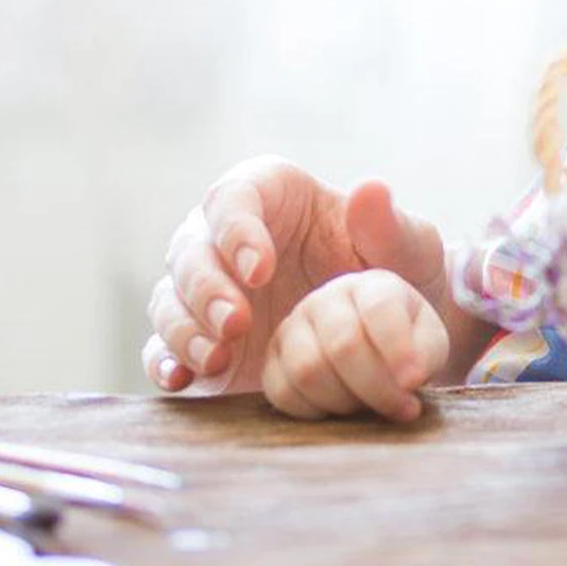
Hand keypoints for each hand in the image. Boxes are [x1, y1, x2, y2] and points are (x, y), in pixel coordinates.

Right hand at [141, 158, 447, 395]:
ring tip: (220, 354)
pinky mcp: (198, 339)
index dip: (238, 231)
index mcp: (271, 193)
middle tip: (239, 323)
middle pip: (191, 250)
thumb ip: (386, 222)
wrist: (388, 329)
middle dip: (208, 287)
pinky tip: (182, 378)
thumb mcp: (405, 245)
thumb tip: (370, 189)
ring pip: (170, 299)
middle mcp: (225, 236)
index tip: (262, 268)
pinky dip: (165, 361)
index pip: (234, 198)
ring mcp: (207, 289)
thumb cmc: (395, 267)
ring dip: (187, 327)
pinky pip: (162, 347)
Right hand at [262, 270, 449, 421]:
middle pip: (343, 344)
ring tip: (369, 407)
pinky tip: (339, 412)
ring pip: (308, 369)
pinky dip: (314, 412)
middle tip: (401, 408)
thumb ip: (427, 352)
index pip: (380, 308)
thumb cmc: (408, 346)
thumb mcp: (431, 342)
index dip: (397, 349)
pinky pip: (281, 392)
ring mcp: (295, 326)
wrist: (377, 356)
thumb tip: (408, 379)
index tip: (414, 382)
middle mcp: (328, 298)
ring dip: (344, 401)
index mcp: (374, 285)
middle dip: (376, 387)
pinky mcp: (272, 360)